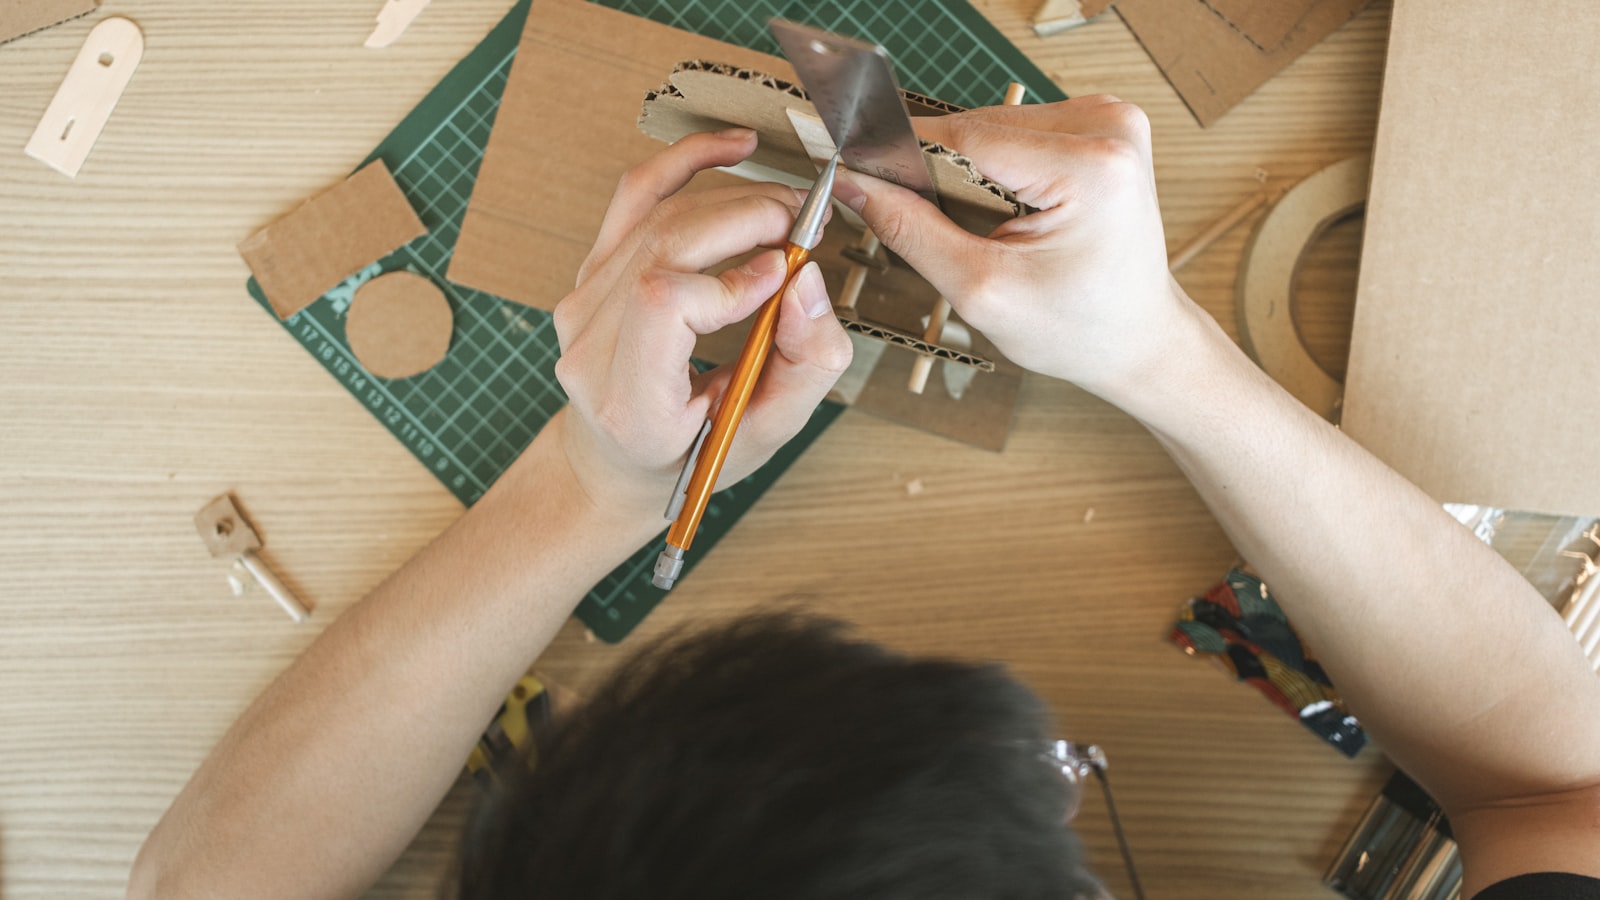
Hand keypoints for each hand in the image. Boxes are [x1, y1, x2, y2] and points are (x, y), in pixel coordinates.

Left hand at [546, 129, 851, 524]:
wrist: (621, 459)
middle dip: (749, 219)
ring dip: (737, 197)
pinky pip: (636, 194)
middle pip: (666, 244)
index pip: (663, 303)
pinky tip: (736, 149)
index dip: (731, 279)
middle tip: (807, 227)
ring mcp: (582, 303)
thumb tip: (807, 279)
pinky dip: (688, 161)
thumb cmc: (694, 453)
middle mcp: (590, 347)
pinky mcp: (592, 271)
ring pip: (660, 213)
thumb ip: (805, 363)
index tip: (782, 279)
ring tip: (790, 211)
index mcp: (629, 402)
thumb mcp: (766, 432)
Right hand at [833, 96, 1185, 404]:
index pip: (966, 137)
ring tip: (983, 229)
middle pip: (981, 127)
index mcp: (1090, 167)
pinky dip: (999, 169)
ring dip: (971, 171)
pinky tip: (1006, 213)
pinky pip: (1021, 134)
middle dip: (944, 172)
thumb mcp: (981, 290)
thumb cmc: (1076, 328)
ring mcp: (1111, 122)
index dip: (906, 157)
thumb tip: (854, 184)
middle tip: (936, 228)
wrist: (1137, 340)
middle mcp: (1108, 128)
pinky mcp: (1104, 128)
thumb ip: (912, 231)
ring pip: (996, 127)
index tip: (862, 178)